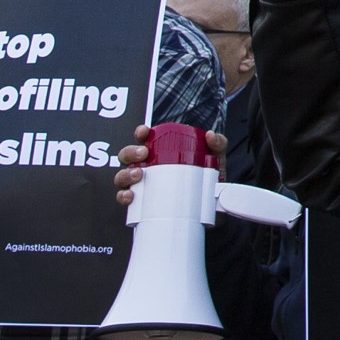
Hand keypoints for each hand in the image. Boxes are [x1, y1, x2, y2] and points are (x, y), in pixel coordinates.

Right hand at [114, 123, 228, 208]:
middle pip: (127, 156)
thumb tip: (210, 135)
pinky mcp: (141, 204)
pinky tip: (131, 196)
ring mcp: (142, 185)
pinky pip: (125, 199)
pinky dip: (124, 197)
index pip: (144, 139)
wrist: (212, 207)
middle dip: (130, 153)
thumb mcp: (215, 158)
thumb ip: (217, 143)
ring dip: (125, 174)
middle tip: (143, 154)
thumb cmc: (207, 178)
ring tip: (138, 175)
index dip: (140, 133)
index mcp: (160, 152)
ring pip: (122, 176)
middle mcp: (147, 167)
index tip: (144, 132)